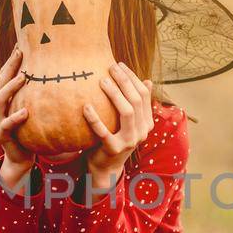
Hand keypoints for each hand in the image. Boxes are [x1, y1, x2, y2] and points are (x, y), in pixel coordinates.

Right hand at [0, 47, 32, 190]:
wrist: (21, 158)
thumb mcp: (33, 111)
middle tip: (20, 53)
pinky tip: (25, 112)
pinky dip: (15, 118)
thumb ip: (37, 97)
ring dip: (10, 88)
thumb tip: (58, 76)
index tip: (21, 46)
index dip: (11, 61)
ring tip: (23, 78)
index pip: (5, 76)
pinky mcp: (1, 135)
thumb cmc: (30, 132)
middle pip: (0, 82)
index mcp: (4, 100)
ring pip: (0, 100)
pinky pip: (7, 125)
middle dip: (10, 67)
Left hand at [83, 62, 153, 192]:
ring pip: (127, 112)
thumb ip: (136, 104)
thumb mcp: (127, 122)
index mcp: (146, 122)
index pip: (144, 95)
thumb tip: (147, 80)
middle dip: (124, 81)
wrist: (106, 167)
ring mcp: (130, 141)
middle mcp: (142, 131)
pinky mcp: (114, 149)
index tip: (120, 65)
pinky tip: (86, 106)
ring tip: (101, 81)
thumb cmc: (114, 138)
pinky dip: (95, 118)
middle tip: (110, 67)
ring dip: (114, 94)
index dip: (133, 78)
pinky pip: (104, 132)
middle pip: (136, 100)